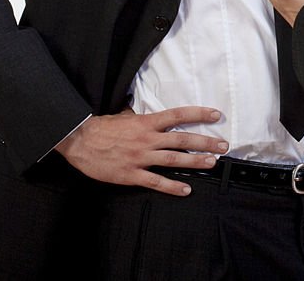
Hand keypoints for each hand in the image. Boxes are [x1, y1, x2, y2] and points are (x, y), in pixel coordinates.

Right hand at [55, 106, 227, 195]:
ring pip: (174, 159)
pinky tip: (186, 189)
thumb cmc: (102, 128)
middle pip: (183, 139)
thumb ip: (142, 118)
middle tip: (223, 145)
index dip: (199, 114)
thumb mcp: (125, 116)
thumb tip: (155, 116)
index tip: (216, 115)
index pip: (178, 115)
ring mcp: (141, 157)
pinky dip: (172, 186)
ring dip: (195, 161)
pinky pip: (156, 181)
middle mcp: (147, 138)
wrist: (80, 141)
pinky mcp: (132, 174)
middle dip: (205, 142)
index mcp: (146, 122)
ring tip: (212, 163)